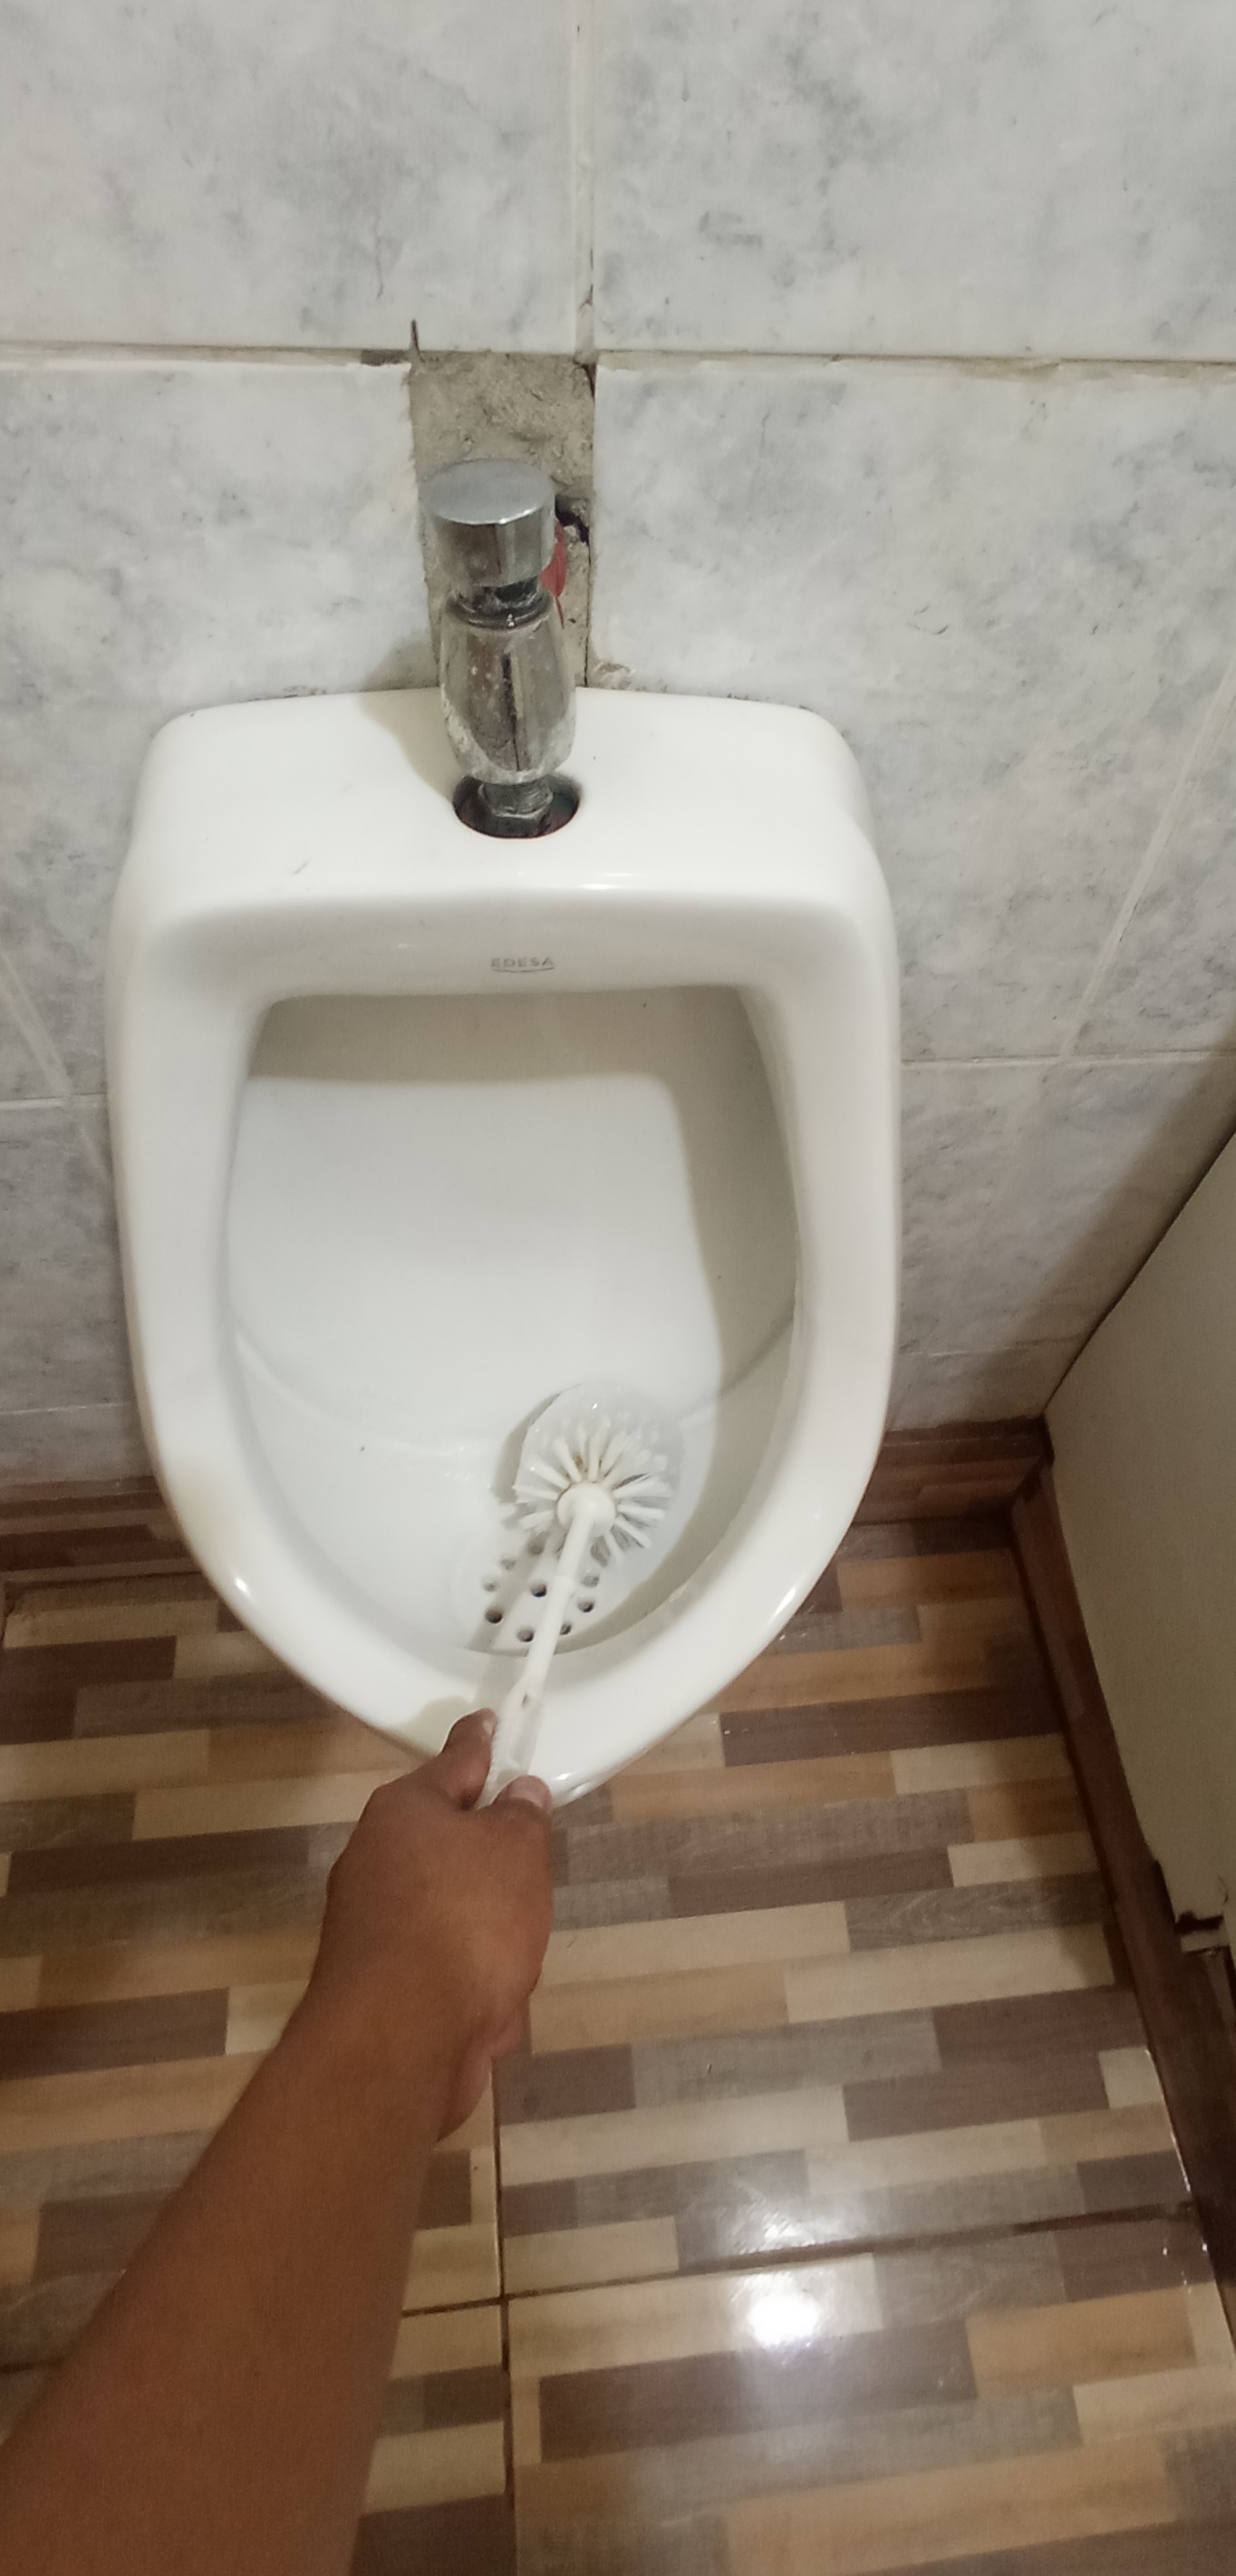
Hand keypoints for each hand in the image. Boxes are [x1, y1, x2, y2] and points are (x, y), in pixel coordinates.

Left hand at [307, 1713, 552, 2134]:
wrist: (403, 2038)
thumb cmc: (465, 1923)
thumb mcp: (516, 1852)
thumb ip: (521, 1817)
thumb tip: (517, 1793)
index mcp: (403, 1811)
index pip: (455, 1760)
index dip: (480, 1741)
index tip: (488, 1721)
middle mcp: (376, 1859)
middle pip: (452, 1846)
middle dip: (494, 1867)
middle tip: (528, 1876)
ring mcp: (372, 1926)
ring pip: (454, 1915)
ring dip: (489, 1938)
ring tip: (513, 1963)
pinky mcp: (381, 1985)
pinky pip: (445, 1970)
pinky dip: (472, 1985)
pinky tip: (489, 2008)